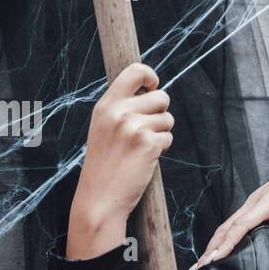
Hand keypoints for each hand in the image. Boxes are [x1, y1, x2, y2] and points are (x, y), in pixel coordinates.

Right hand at [66, 62, 172, 258]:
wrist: (100, 198)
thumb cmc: (105, 165)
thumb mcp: (104, 128)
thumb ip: (121, 108)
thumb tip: (151, 92)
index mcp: (106, 105)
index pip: (134, 71)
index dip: (150, 75)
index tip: (153, 85)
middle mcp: (119, 113)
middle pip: (161, 97)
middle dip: (161, 113)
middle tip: (146, 131)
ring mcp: (134, 127)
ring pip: (168, 119)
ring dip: (161, 133)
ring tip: (141, 148)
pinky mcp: (149, 144)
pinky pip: (168, 137)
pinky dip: (161, 148)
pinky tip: (144, 159)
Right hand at [184, 147, 268, 269]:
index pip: (241, 225)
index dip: (226, 244)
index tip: (212, 260)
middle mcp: (256, 200)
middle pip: (227, 226)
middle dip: (211, 247)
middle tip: (197, 269)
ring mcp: (254, 201)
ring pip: (228, 224)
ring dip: (213, 242)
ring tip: (201, 263)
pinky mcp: (257, 204)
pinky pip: (235, 221)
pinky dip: (223, 236)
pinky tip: (218, 248)